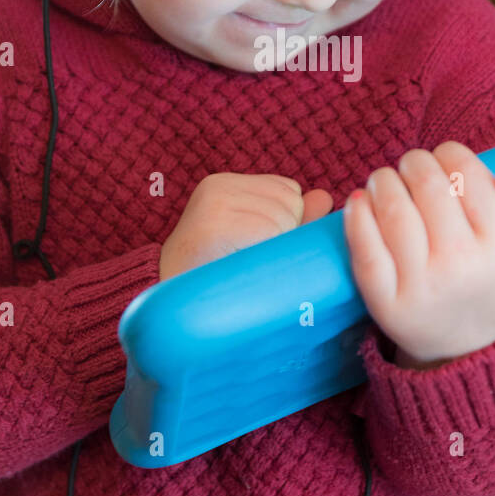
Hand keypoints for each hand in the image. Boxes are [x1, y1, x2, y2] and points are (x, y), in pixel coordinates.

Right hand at [159, 172, 333, 281]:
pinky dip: (264, 255)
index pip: (289, 191)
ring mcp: (214, 202)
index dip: (284, 225)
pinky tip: (237, 267)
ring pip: (284, 218)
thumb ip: (293, 218)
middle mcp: (218, 185)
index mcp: (226, 184)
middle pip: (290, 202)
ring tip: (238, 264)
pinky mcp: (214, 223)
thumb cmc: (217, 278)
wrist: (169, 310)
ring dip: (272, 248)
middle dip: (281, 235)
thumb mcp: (257, 240)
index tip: (251, 247)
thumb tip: (325, 197)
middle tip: (244, 258)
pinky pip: (270, 233)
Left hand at [342, 142, 494, 366]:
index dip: (451, 153)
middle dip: (415, 162)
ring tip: (386, 180)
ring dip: (384, 180)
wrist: (466, 358)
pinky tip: (360, 200)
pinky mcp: (385, 303)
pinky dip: (356, 215)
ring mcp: (421, 285)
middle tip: (411, 165)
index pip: (469, 175)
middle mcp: (461, 265)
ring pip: (394, 208)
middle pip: (428, 185)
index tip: (444, 157)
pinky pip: (365, 247)